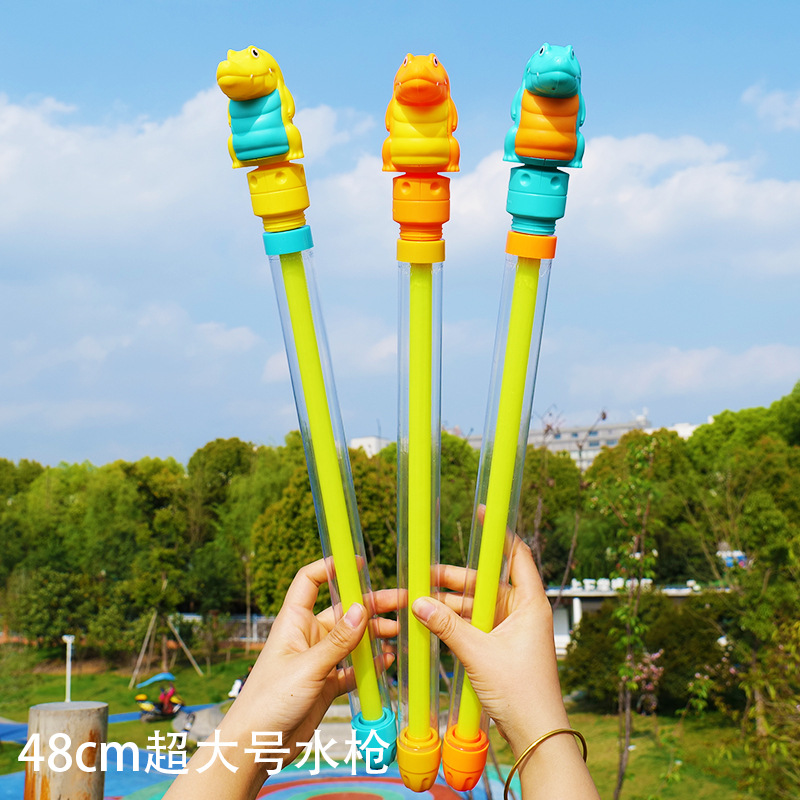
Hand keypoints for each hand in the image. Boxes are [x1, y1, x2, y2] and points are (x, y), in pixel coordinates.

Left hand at [232, 558, 396, 761]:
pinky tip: (388, 660)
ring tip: (400, 632)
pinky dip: (371, 664)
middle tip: (402, 601)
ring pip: (352, 639)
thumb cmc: (268, 701)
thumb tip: (362, 609)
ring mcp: (318, 660)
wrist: (254, 746)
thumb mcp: (307, 668)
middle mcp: (308, 636)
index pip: (310, 581)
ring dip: (375, 634)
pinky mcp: (326, 684)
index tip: (359, 562)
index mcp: (294, 622)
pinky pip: (353, 668)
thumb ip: (338, 641)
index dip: (332, 567)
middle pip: (343, 611)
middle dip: (371, 605)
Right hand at [413, 537, 567, 754]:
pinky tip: (433, 620)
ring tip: (421, 598)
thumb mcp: (478, 654)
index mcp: (530, 603)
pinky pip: (476, 625)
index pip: (517, 555)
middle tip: (425, 572)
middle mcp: (523, 611)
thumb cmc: (521, 692)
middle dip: (456, 578)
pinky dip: (457, 622)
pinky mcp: (502, 647)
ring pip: (478, 605)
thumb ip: (447, 626)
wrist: (536, 734)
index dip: (499, 533)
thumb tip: (419, 602)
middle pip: (487, 582)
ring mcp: (512, 630)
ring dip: (452, 603)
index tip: (483, 514)